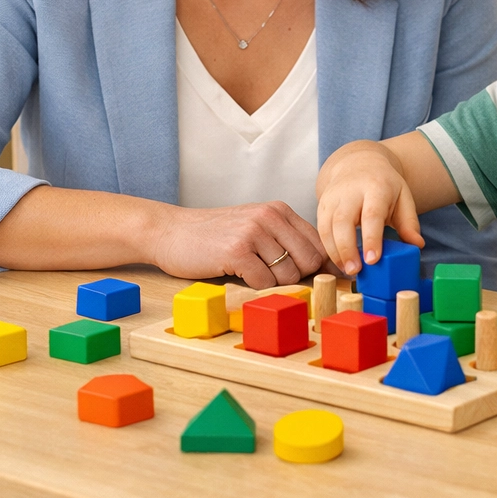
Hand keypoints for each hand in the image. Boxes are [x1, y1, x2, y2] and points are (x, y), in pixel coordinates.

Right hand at [150, 201, 328, 287]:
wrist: (171, 232)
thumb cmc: (215, 235)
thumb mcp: (256, 227)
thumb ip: (285, 241)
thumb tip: (326, 269)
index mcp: (279, 210)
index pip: (319, 243)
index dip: (321, 267)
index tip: (317, 282)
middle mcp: (270, 216)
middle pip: (309, 261)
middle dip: (297, 277)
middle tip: (272, 277)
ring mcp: (254, 232)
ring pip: (288, 274)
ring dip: (272, 283)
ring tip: (250, 272)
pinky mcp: (236, 250)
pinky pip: (264, 282)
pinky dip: (254, 287)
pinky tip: (237, 274)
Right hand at [316, 141, 423, 275]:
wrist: (358, 162)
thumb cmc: (384, 185)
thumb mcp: (403, 197)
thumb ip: (409, 222)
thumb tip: (417, 245)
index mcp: (375, 187)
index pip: (371, 214)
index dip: (371, 238)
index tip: (372, 259)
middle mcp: (350, 191)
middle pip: (343, 221)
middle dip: (347, 248)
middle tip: (355, 271)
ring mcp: (333, 197)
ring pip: (327, 226)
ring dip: (335, 252)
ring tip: (347, 270)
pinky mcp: (321, 205)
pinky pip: (321, 229)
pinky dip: (328, 248)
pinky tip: (339, 261)